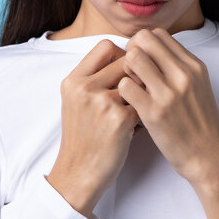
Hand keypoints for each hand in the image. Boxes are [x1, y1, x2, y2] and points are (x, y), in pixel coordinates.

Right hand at [47, 39, 140, 216]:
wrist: (79, 173)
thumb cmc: (82, 137)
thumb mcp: (75, 102)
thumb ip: (94, 78)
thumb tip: (126, 55)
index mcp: (73, 80)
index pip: (106, 46)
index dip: (122, 54)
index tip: (127, 70)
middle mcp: (85, 88)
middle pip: (126, 60)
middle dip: (137, 73)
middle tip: (138, 91)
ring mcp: (101, 102)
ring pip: (139, 80)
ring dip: (143, 92)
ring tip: (138, 107)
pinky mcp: (119, 119)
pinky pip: (144, 103)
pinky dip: (145, 113)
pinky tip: (137, 126)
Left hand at [117, 28, 218, 184]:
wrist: (209, 155)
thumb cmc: (199, 120)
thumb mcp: (198, 85)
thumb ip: (178, 65)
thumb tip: (152, 48)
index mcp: (193, 65)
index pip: (158, 34)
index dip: (144, 43)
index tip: (143, 60)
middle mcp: (182, 74)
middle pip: (144, 39)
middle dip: (132, 50)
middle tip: (132, 71)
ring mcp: (168, 93)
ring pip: (133, 57)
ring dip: (126, 69)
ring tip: (132, 85)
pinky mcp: (153, 113)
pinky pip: (125, 85)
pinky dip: (123, 91)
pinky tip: (130, 102)